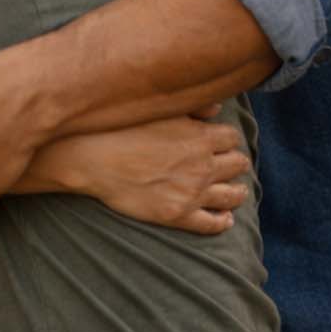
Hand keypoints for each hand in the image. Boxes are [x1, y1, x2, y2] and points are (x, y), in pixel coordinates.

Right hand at [65, 120, 250, 234]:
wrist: (92, 159)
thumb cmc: (121, 128)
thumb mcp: (159, 110)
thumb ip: (193, 108)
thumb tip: (216, 109)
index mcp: (200, 137)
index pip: (232, 138)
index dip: (228, 140)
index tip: (223, 143)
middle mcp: (202, 165)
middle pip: (238, 164)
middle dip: (236, 163)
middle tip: (232, 165)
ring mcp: (192, 193)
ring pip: (232, 195)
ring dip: (238, 191)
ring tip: (238, 191)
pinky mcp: (178, 215)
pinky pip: (211, 223)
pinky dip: (223, 221)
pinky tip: (224, 218)